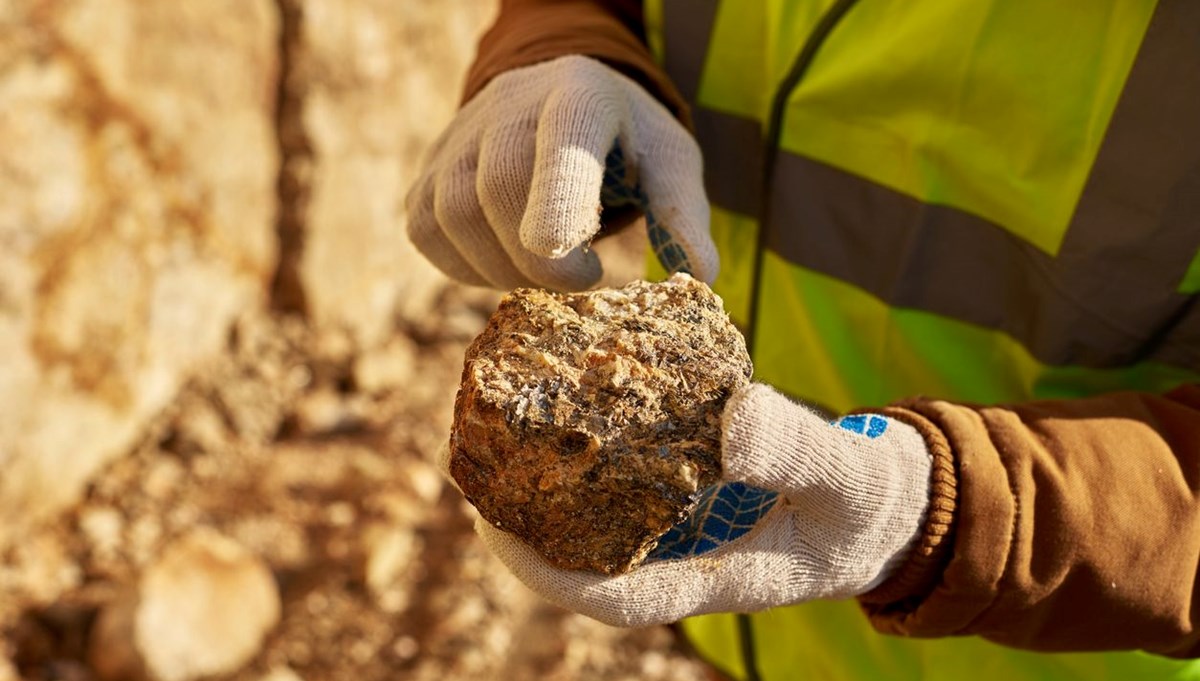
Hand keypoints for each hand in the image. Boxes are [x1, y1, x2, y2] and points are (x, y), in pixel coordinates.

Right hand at [405, 55, 717, 290]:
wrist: (556, 107)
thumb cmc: (626, 146)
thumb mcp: (669, 166)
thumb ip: (683, 214)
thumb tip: (702, 276)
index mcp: (583, 94)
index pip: (563, 141)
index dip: (556, 195)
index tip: (558, 248)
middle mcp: (510, 103)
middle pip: (501, 188)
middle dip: (542, 261)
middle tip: (584, 279)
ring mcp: (458, 135)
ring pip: (454, 215)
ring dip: (503, 269)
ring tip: (548, 271)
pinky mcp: (427, 171)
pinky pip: (427, 232)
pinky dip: (467, 266)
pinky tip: (506, 260)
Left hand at [473, 384, 932, 626]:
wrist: (893, 502)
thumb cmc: (873, 505)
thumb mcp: (849, 478)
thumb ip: (798, 451)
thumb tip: (729, 419)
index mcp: (717, 578)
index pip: (616, 595)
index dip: (548, 572)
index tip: (493, 532)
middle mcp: (689, 557)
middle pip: (588, 556)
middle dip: (525, 523)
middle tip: (474, 466)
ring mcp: (690, 526)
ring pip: (603, 518)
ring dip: (552, 483)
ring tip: (503, 429)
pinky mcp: (696, 490)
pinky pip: (635, 475)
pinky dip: (600, 446)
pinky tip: (576, 398)